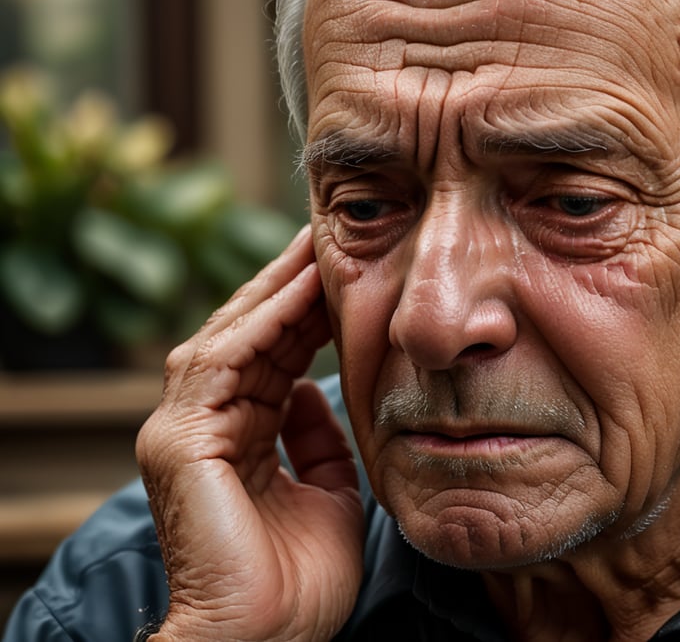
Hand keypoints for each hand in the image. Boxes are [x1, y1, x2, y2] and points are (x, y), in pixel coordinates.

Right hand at [136, 225, 363, 640]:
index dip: (305, 312)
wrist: (266, 640)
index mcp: (234, 436)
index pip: (270, 356)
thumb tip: (316, 395)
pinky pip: (224, 363)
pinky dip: (263, 322)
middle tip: (327, 237)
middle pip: (249, 336)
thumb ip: (318, 440)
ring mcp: (182, 430)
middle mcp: (202, 424)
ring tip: (315, 247)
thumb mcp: (326, 492)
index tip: (341, 272)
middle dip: (289, 286)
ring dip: (277, 290)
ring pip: (231, 337)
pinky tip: (298, 288)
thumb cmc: (296, 582)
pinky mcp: (178, 441)